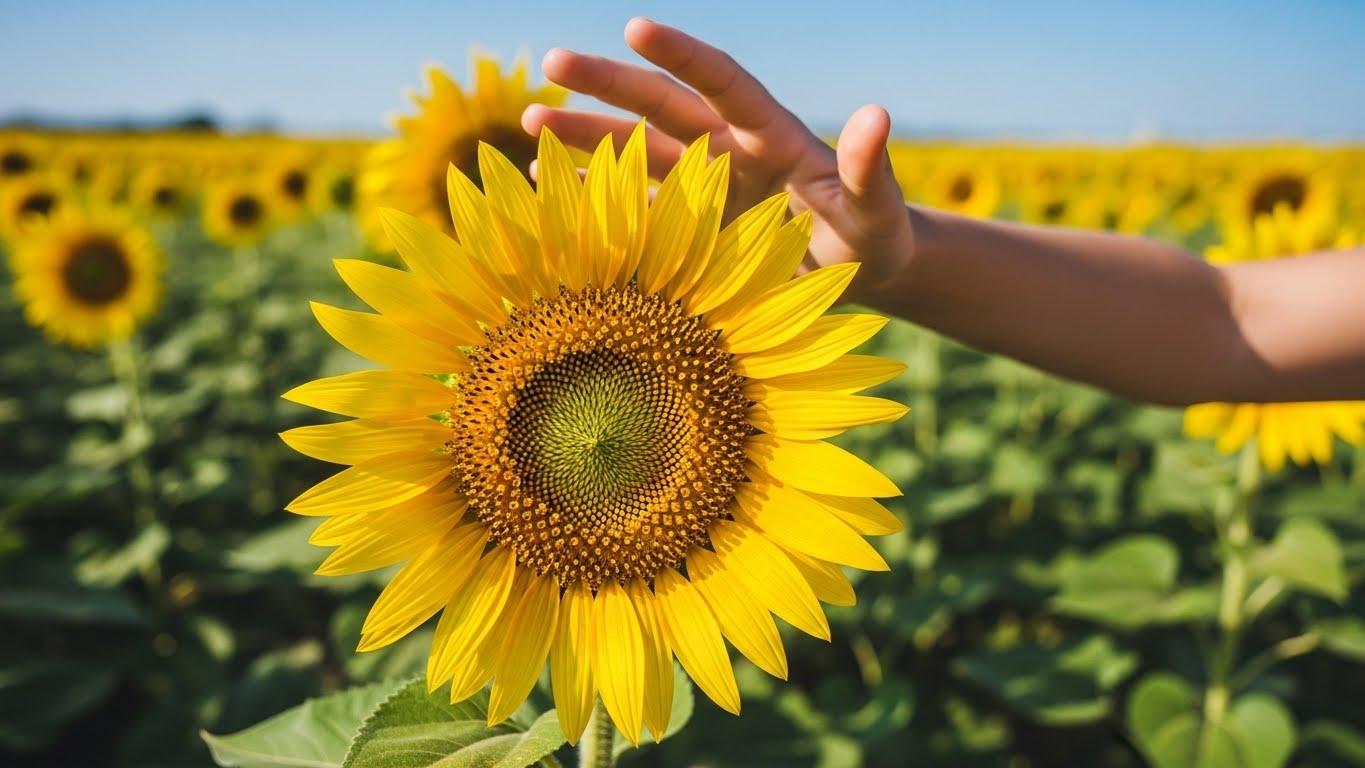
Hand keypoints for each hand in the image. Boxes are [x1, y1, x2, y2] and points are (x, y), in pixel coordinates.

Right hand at [521, 17, 914, 298]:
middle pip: (661, 106)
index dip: (680, 55)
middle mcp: (728, 150)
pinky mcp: (691, 230)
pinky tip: (550, 188)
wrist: (858, 273)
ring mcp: (704, 189)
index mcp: (770, 135)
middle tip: (552, 61)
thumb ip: (870, 168)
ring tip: (529, 123)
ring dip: (586, 137)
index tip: (635, 26)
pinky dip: (595, 199)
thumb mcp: (876, 208)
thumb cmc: (876, 237)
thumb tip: (876, 115)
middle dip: (608, 84)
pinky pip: (635, 208)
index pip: (720, 83)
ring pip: (636, 152)